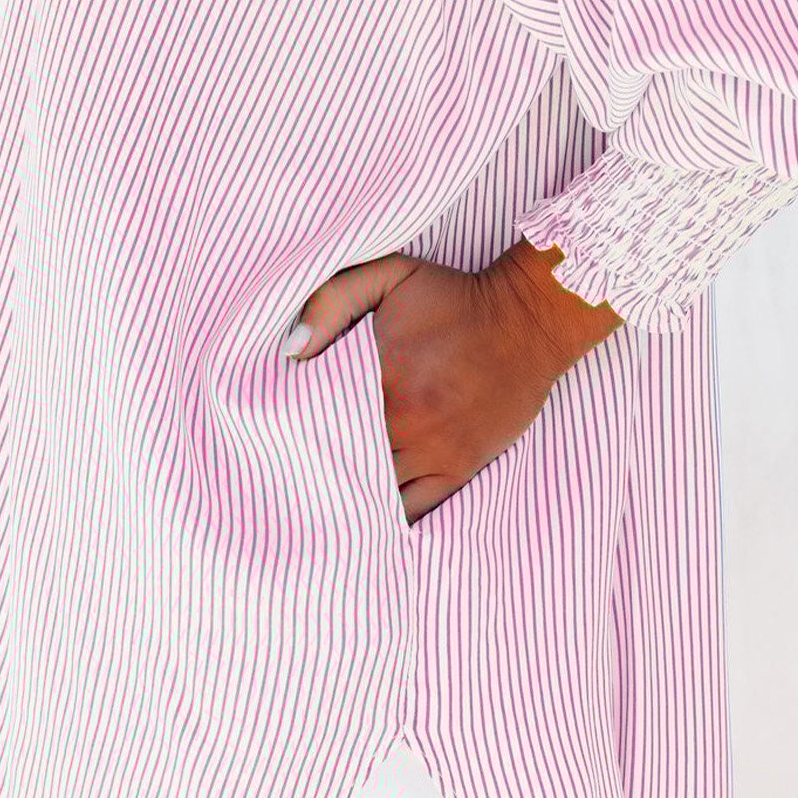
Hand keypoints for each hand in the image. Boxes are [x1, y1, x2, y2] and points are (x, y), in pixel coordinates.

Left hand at [286, 242, 623, 524]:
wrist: (527, 320)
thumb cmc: (454, 298)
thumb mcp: (390, 275)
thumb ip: (332, 300)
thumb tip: (291, 350)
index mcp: (380, 376)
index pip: (314, 418)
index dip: (289, 429)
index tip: (270, 434)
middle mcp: (405, 422)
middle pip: (338, 462)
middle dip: (310, 469)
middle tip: (282, 477)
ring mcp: (433, 451)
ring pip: (373, 492)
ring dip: (345, 497)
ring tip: (316, 503)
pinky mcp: (458, 468)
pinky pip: (413, 510)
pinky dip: (386, 518)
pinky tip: (363, 522)